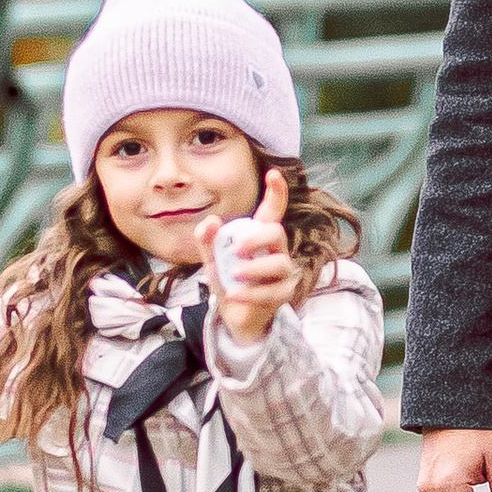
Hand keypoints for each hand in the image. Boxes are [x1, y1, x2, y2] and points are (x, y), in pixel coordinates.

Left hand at [200, 169, 296, 343]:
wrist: (236, 317)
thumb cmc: (229, 281)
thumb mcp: (211, 260)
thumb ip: (207, 240)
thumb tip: (211, 221)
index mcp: (259, 236)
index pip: (273, 210)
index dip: (276, 192)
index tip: (273, 174)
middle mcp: (276, 250)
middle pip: (276, 233)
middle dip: (257, 239)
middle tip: (237, 249)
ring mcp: (284, 272)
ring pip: (278, 264)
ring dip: (253, 269)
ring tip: (233, 277)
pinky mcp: (285, 293)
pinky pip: (272, 291)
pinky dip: (250, 294)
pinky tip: (234, 295)